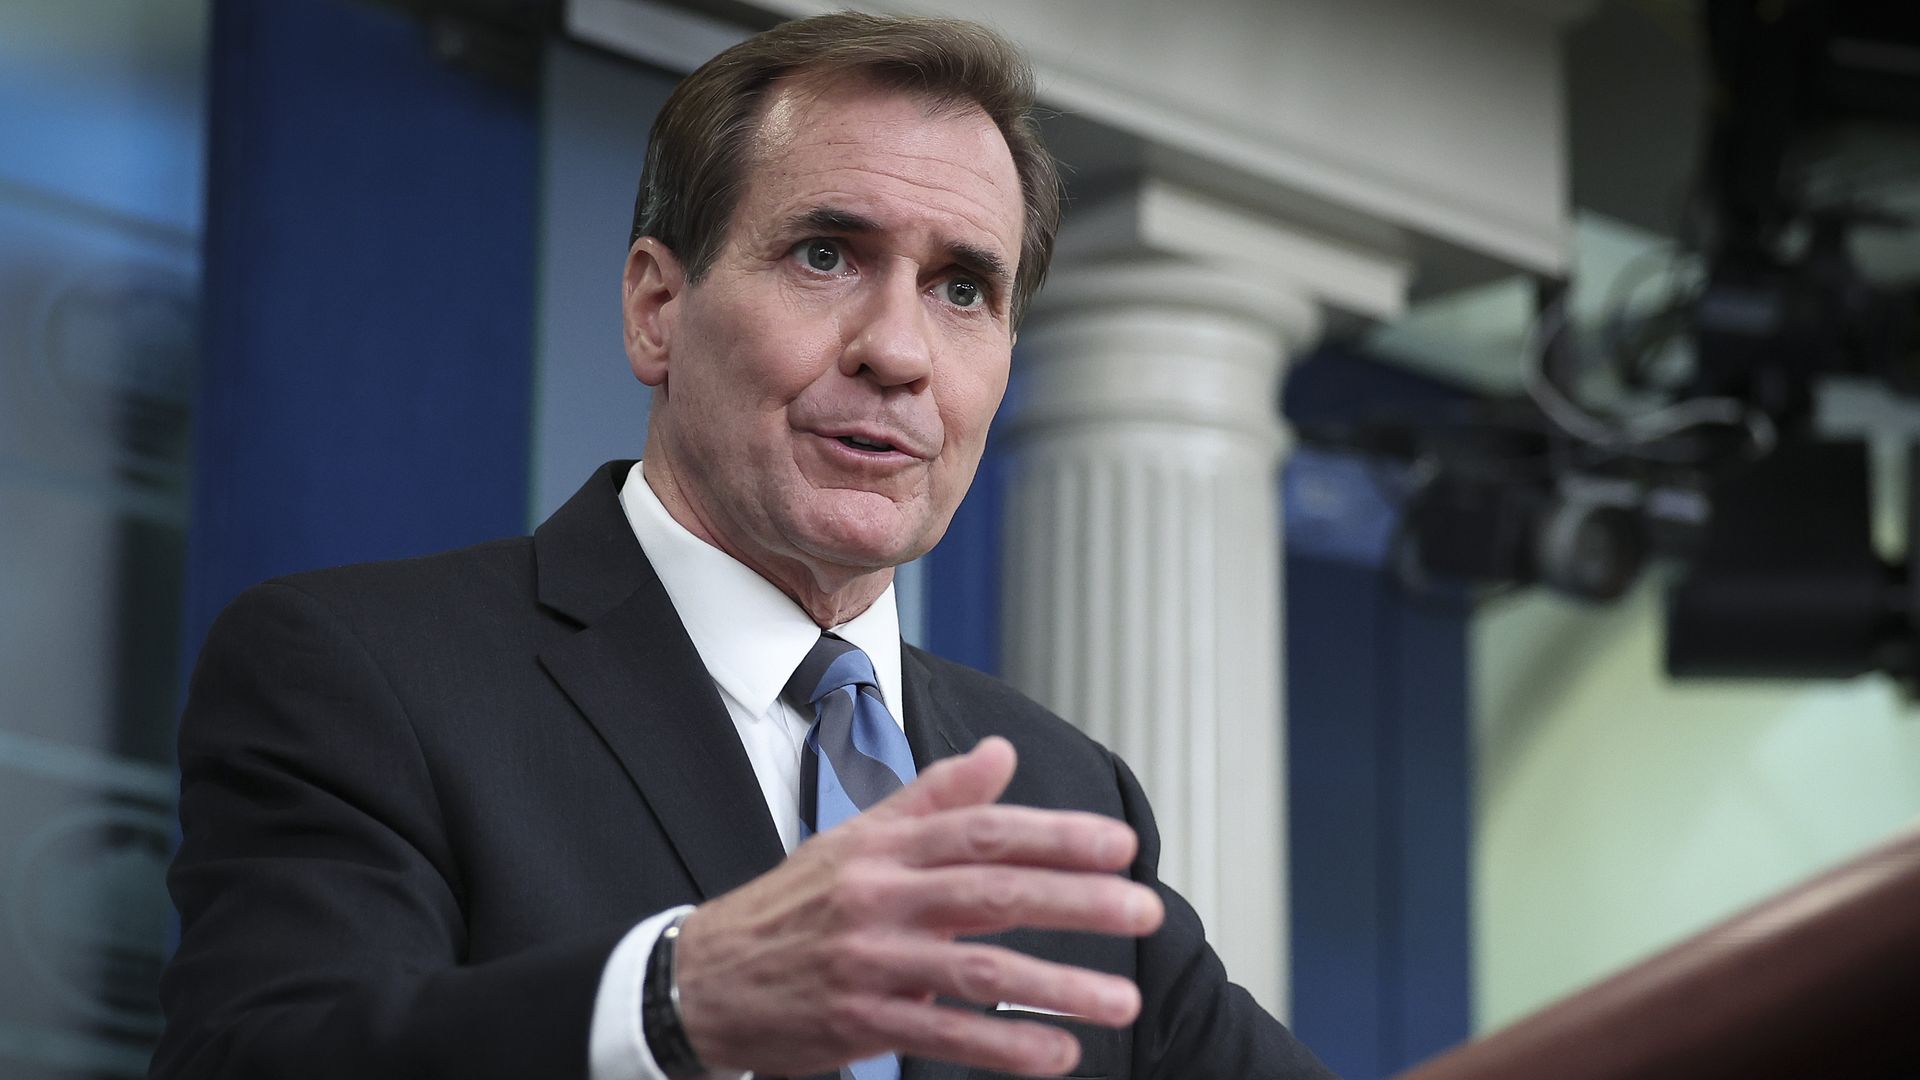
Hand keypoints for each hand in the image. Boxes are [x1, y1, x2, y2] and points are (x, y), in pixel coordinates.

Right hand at [673, 736, 1162, 1077]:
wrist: (701, 978)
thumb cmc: (793, 905)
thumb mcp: (857, 838)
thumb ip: (934, 798)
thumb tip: (1001, 753)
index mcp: (885, 844)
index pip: (983, 829)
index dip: (1056, 833)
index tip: (1121, 844)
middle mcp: (879, 894)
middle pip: (993, 889)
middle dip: (1077, 899)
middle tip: (1146, 910)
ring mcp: (869, 959)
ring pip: (978, 968)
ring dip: (1058, 985)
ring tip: (1123, 1000)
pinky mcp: (859, 1018)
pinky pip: (944, 1033)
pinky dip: (1006, 1046)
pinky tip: (1059, 1053)